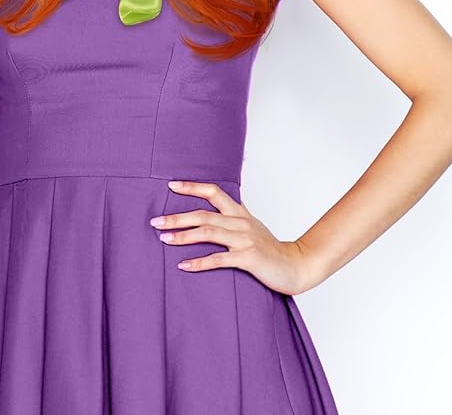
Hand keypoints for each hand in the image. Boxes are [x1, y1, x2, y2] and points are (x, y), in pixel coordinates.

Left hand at [149, 180, 319, 295]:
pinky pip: (219, 259)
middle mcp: (240, 222)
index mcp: (239, 213)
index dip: (192, 187)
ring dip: (183, 236)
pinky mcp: (248, 258)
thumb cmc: (270, 248)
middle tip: (155, 221)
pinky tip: (183, 265)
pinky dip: (199, 262)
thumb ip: (234, 214)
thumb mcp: (251, 225)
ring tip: (164, 239)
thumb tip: (215, 202)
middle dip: (177, 217)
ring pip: (208, 233)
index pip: (213, 192)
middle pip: (203, 214)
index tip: (171, 185)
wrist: (296, 266)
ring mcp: (244, 240)